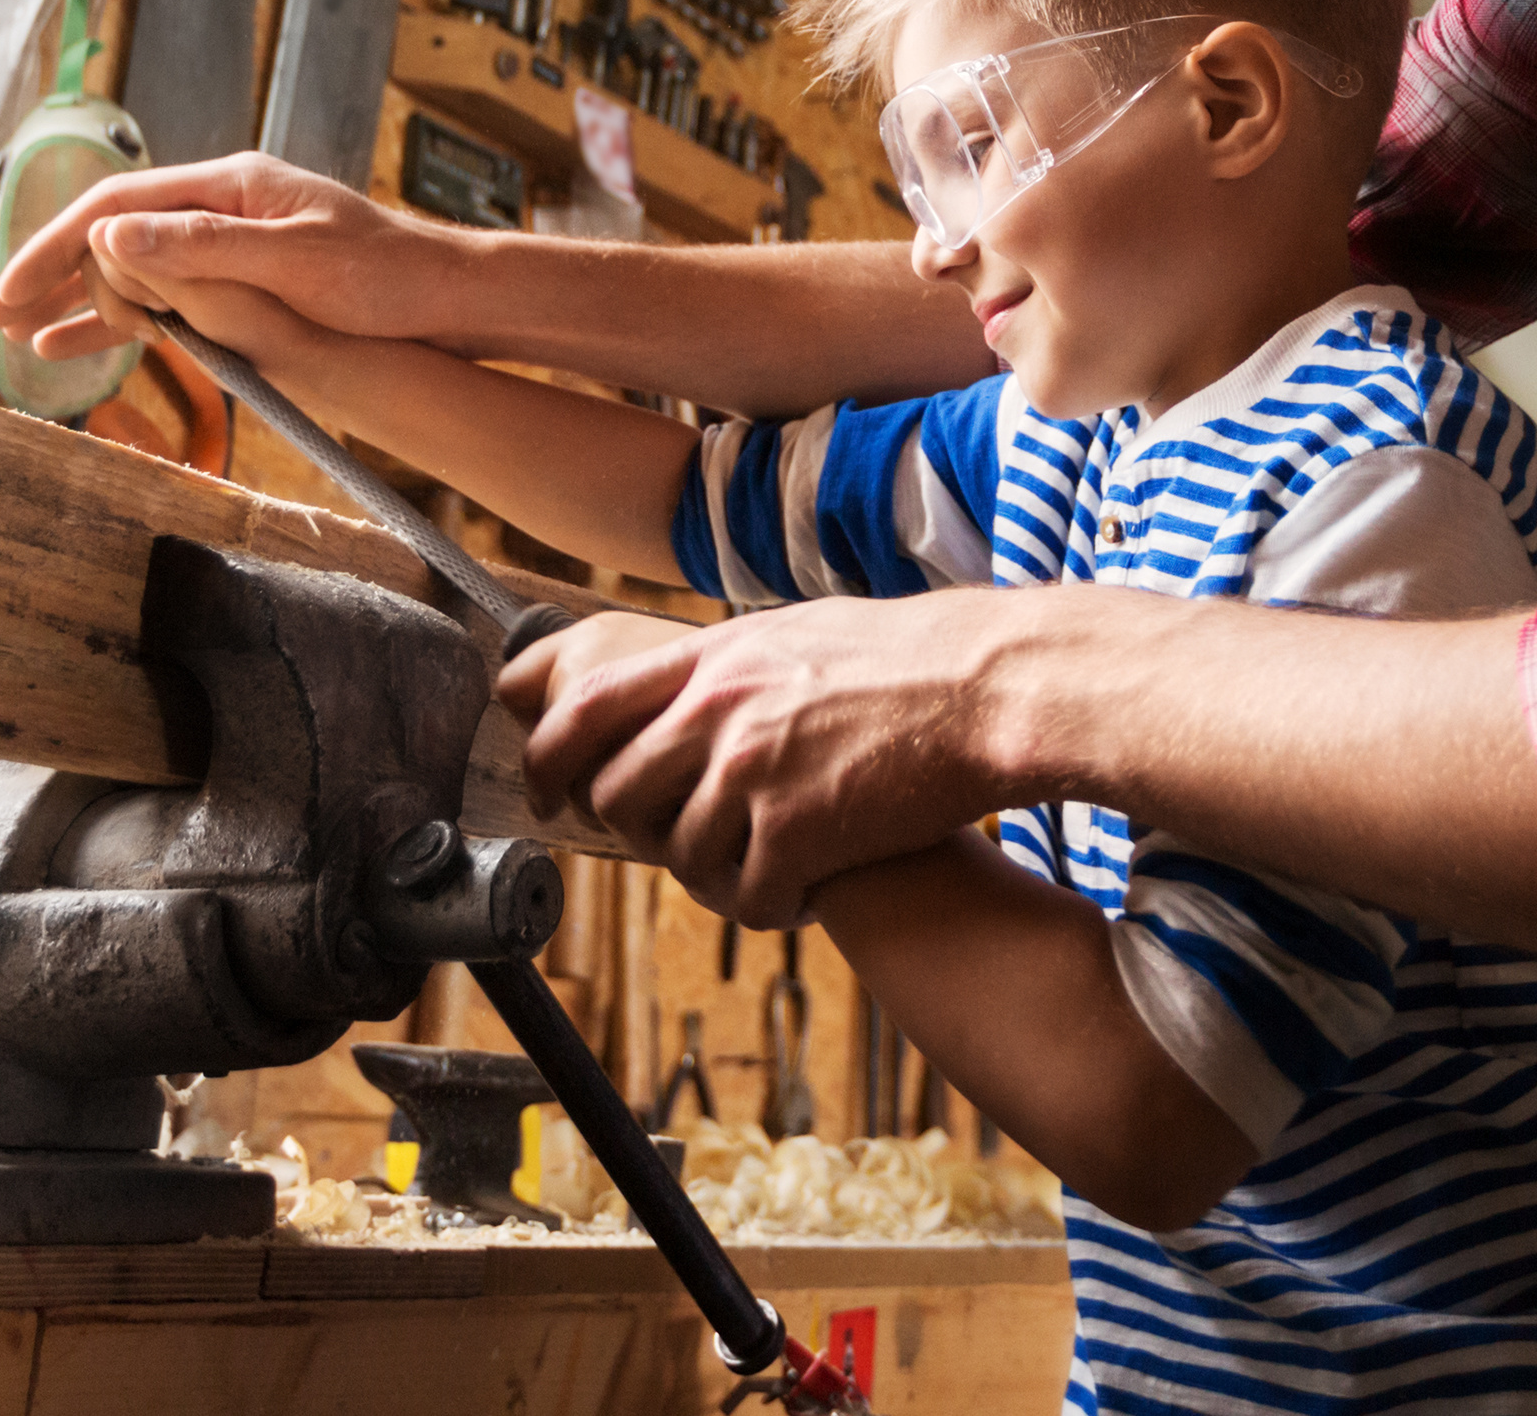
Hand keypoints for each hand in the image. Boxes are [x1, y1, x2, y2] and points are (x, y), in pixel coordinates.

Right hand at [0, 150, 460, 362]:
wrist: (449, 298)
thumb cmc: (386, 277)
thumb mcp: (293, 262)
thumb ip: (203, 250)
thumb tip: (110, 235)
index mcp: (230, 186)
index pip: (117, 206)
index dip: (55, 247)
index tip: (11, 291)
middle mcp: (224, 205)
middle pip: (114, 233)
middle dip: (51, 273)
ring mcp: (233, 242)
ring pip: (134, 268)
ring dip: (79, 301)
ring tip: (23, 339)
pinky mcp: (245, 280)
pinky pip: (168, 297)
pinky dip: (124, 322)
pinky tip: (86, 352)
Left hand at [500, 592, 1038, 926]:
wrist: (988, 688)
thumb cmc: (909, 658)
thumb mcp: (796, 632)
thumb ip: (728, 665)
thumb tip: (684, 688)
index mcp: (713, 659)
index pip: (587, 709)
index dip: (549, 756)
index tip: (548, 789)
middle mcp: (718, 712)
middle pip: (616, 796)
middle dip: (639, 832)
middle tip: (685, 840)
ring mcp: (753, 773)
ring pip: (681, 856)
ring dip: (719, 872)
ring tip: (770, 862)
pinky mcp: (797, 832)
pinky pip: (748, 899)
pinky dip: (774, 905)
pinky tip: (811, 887)